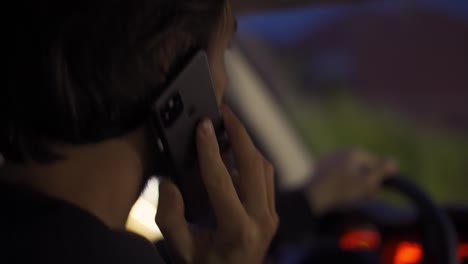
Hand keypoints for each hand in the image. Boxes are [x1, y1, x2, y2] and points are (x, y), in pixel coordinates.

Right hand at [156, 106, 277, 263]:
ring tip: (229, 126)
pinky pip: (266, 178)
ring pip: (264, 168)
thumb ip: (170, 217)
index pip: (222, 180)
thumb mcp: (181, 250)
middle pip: (254, 164)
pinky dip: (252, 160)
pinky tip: (235, 153)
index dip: (210, 150)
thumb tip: (170, 182)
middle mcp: (260, 220)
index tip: (203, 125)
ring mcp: (270, 217)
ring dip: (247, 144)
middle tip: (224, 112)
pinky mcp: (271, 215)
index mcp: (237, 230)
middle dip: (239, 133)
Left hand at [305, 149, 398, 213]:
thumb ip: (382, 171)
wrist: (312, 196)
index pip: (375, 163)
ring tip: (352, 197)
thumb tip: (394, 161)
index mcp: (354, 152)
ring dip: (352, 182)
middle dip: (364, 180)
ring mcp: (329, 158)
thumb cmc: (341, 190)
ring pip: (348, 170)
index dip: (378, 178)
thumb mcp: (366, 183)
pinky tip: (339, 193)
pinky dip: (339, 182)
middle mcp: (341, 151)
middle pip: (361, 166)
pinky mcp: (319, 167)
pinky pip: (335, 174)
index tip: (374, 192)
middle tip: (364, 196)